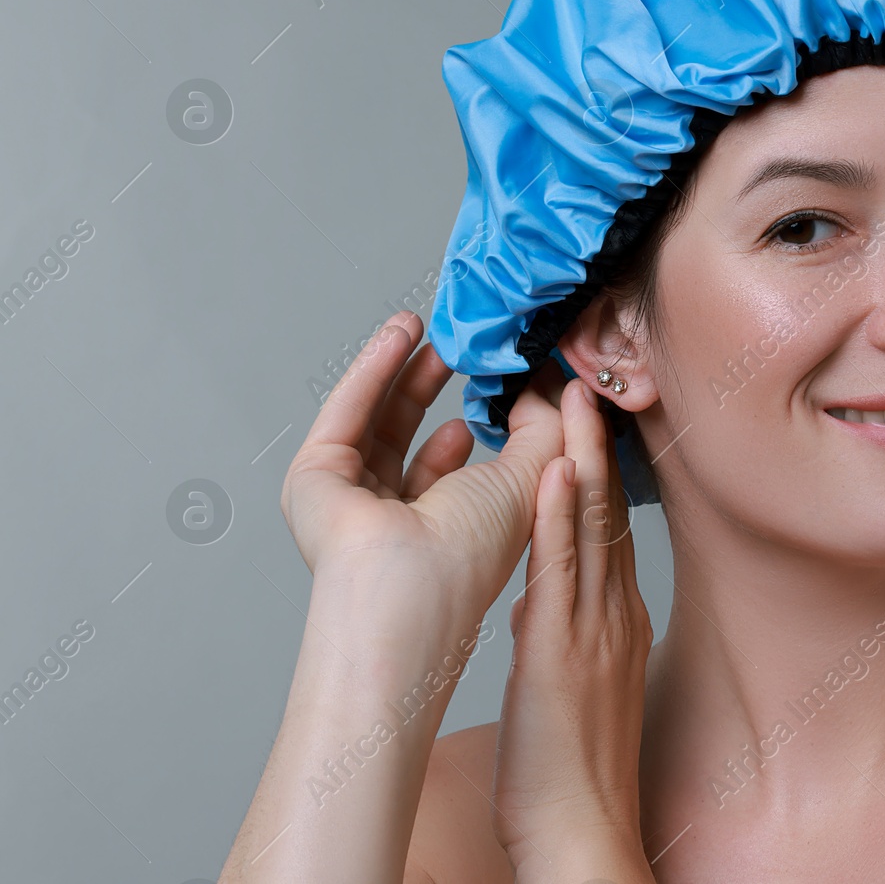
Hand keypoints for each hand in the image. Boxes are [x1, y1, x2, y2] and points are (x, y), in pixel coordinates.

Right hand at [279, 310, 566, 617]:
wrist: (412, 585)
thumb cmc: (471, 552)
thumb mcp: (529, 475)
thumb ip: (543, 426)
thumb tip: (545, 387)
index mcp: (440, 531)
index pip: (451, 466)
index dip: (474, 420)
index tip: (496, 377)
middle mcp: (389, 518)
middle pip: (404, 437)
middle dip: (428, 385)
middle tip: (451, 344)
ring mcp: (347, 500)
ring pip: (372, 420)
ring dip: (398, 369)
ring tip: (423, 326)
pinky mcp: (313, 479)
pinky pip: (345, 412)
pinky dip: (373, 370)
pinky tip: (399, 336)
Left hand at [492, 377, 653, 875]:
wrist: (584, 831)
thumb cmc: (573, 769)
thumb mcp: (577, 684)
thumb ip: (567, 632)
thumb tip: (542, 600)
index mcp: (613, 620)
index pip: (607, 527)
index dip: (596, 469)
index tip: (583, 420)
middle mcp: (611, 614)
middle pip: (606, 512)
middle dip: (595, 445)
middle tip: (584, 382)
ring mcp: (593, 630)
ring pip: (590, 528)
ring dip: (581, 458)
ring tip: (573, 398)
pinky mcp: (564, 653)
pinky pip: (562, 574)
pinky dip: (561, 518)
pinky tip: (555, 473)